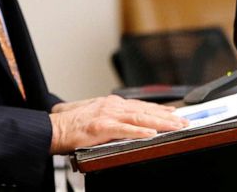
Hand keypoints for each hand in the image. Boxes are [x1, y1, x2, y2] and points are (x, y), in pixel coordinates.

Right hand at [48, 95, 188, 153]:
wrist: (51, 127)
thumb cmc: (68, 124)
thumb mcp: (92, 113)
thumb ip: (108, 115)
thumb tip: (121, 119)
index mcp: (109, 103)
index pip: (140, 105)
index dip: (159, 109)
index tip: (175, 113)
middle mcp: (110, 106)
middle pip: (144, 110)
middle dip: (167, 116)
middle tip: (185, 121)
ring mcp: (106, 115)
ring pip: (139, 118)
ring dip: (160, 122)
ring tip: (176, 126)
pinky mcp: (101, 127)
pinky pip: (124, 130)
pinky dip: (139, 131)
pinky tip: (152, 133)